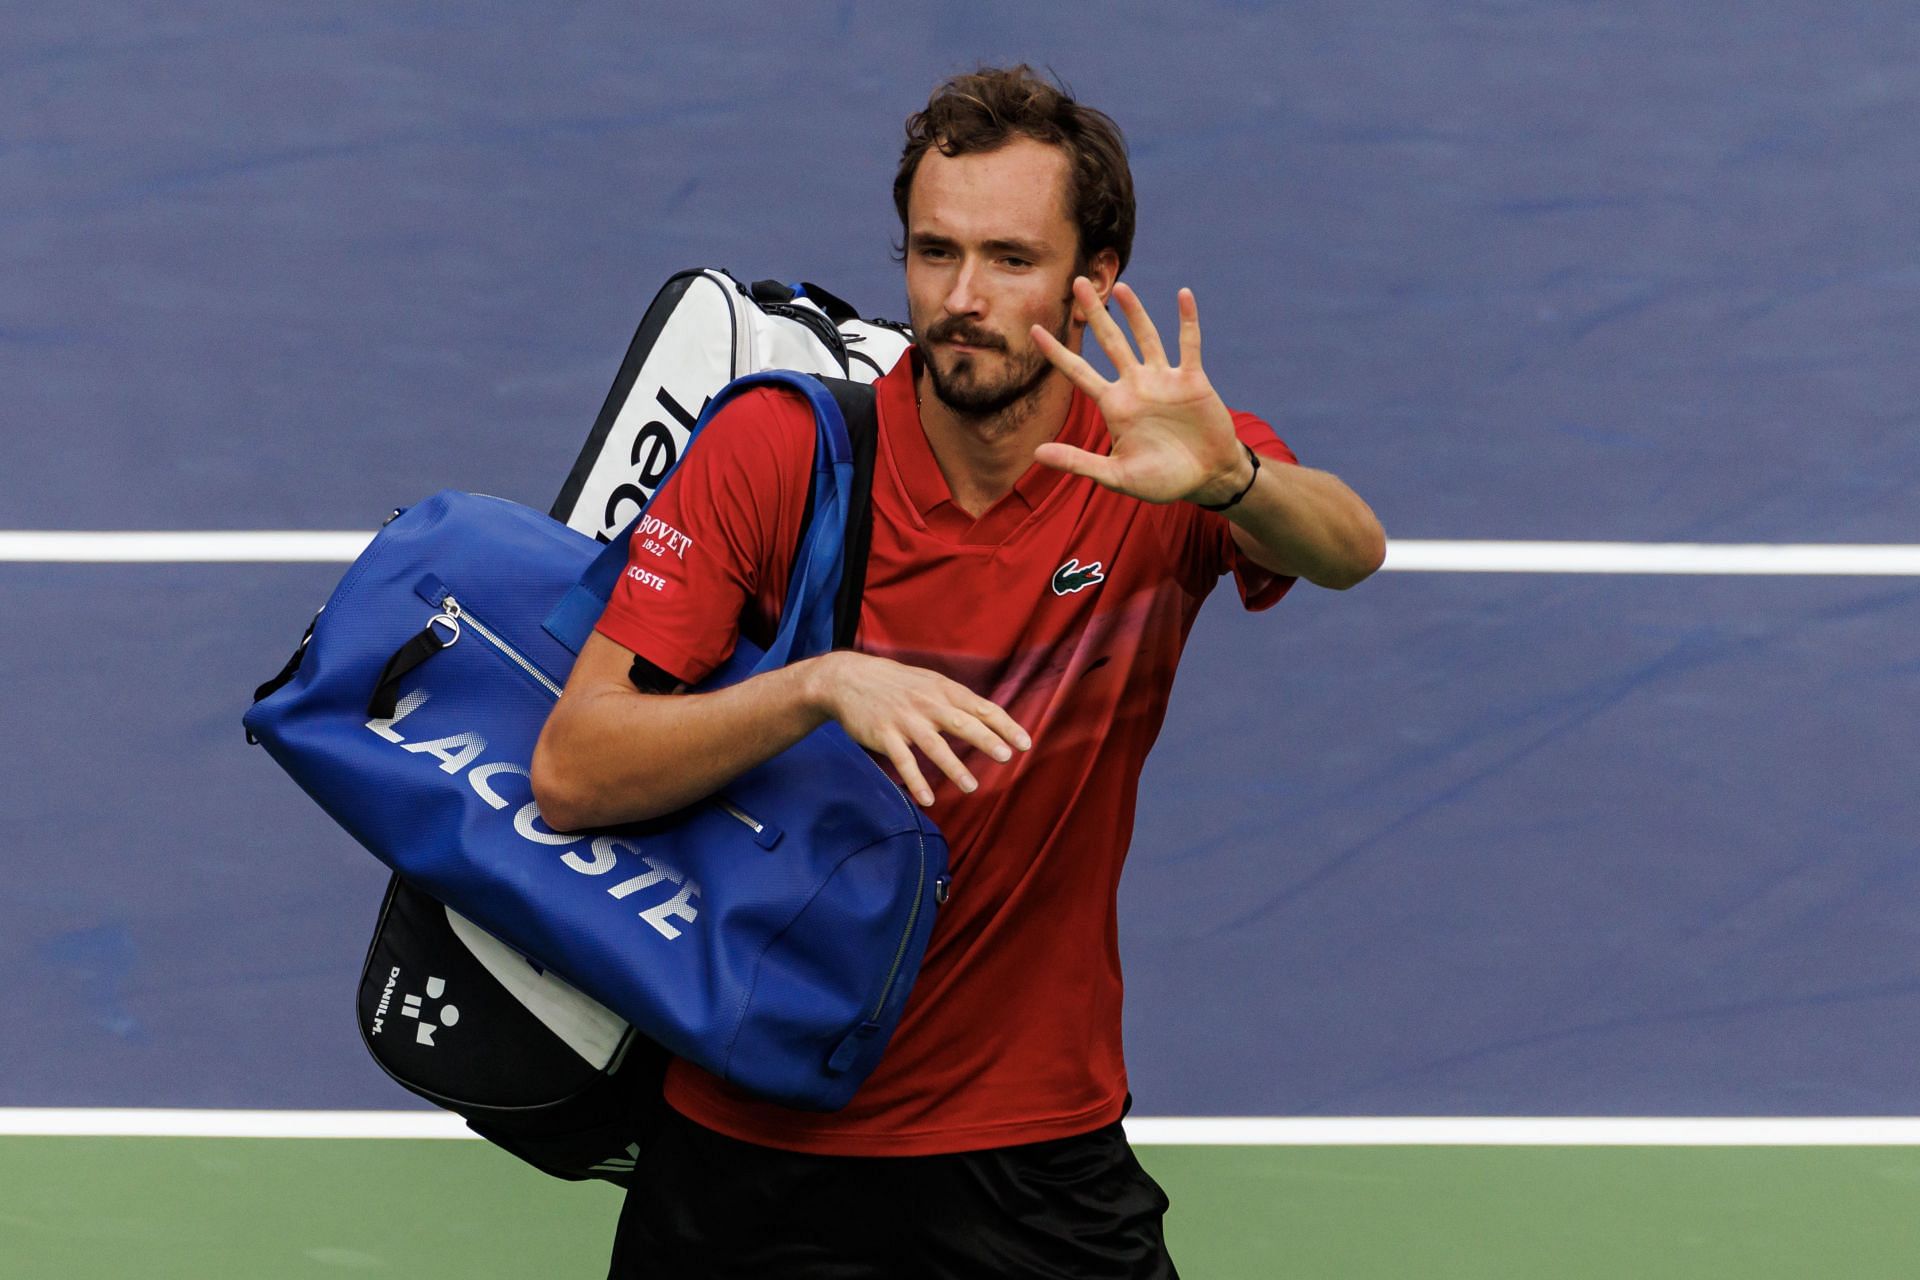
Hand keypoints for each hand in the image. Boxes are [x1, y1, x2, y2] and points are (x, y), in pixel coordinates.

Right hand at [801, 651, 1030, 806]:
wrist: (848, 678)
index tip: (1025, 743)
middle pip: (962, 723)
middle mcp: (927, 703)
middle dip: (985, 740)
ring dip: (953, 767)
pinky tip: (927, 799)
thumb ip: (956, 699)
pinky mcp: (884, 735)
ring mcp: (905, 720)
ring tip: (970, 786)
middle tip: (1005, 756)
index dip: (1004, 724)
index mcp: (943, 690)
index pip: (981, 707)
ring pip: (933, 745)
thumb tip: (990, 717)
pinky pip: (903, 761)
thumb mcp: (929, 682)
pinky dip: (915, 780)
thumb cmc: (896, 683)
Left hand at [1030, 280, 1252, 506]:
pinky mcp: (1192, 380)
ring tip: (1119, 287)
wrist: (1206, 478)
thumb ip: (1078, 462)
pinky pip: (1188, 344)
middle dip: (1093, 314)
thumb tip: (1036, 453)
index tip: (1034, 329)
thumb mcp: (1116, 475)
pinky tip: (1183, 295)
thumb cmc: (1161, 480)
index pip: (1078, 372)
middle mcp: (1135, 386)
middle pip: (1109, 342)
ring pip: (1145, 337)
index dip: (1056, 352)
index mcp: (1114, 406)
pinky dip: (1187, 320)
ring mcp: (1163, 380)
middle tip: (1077, 282)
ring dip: (1134, 312)